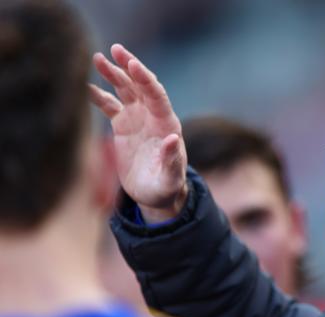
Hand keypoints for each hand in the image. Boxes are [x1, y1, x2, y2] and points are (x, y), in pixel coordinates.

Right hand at [90, 44, 186, 222]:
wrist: (156, 193)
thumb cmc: (166, 187)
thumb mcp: (170, 178)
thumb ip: (172, 160)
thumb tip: (174, 139)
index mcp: (167, 124)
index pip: (156, 95)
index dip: (145, 79)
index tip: (132, 63)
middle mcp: (152, 116)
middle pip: (140, 85)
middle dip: (128, 67)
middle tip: (115, 50)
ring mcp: (137, 118)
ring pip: (124, 90)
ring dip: (113, 74)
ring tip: (97, 58)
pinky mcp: (123, 125)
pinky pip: (109, 105)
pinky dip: (97, 95)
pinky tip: (84, 85)